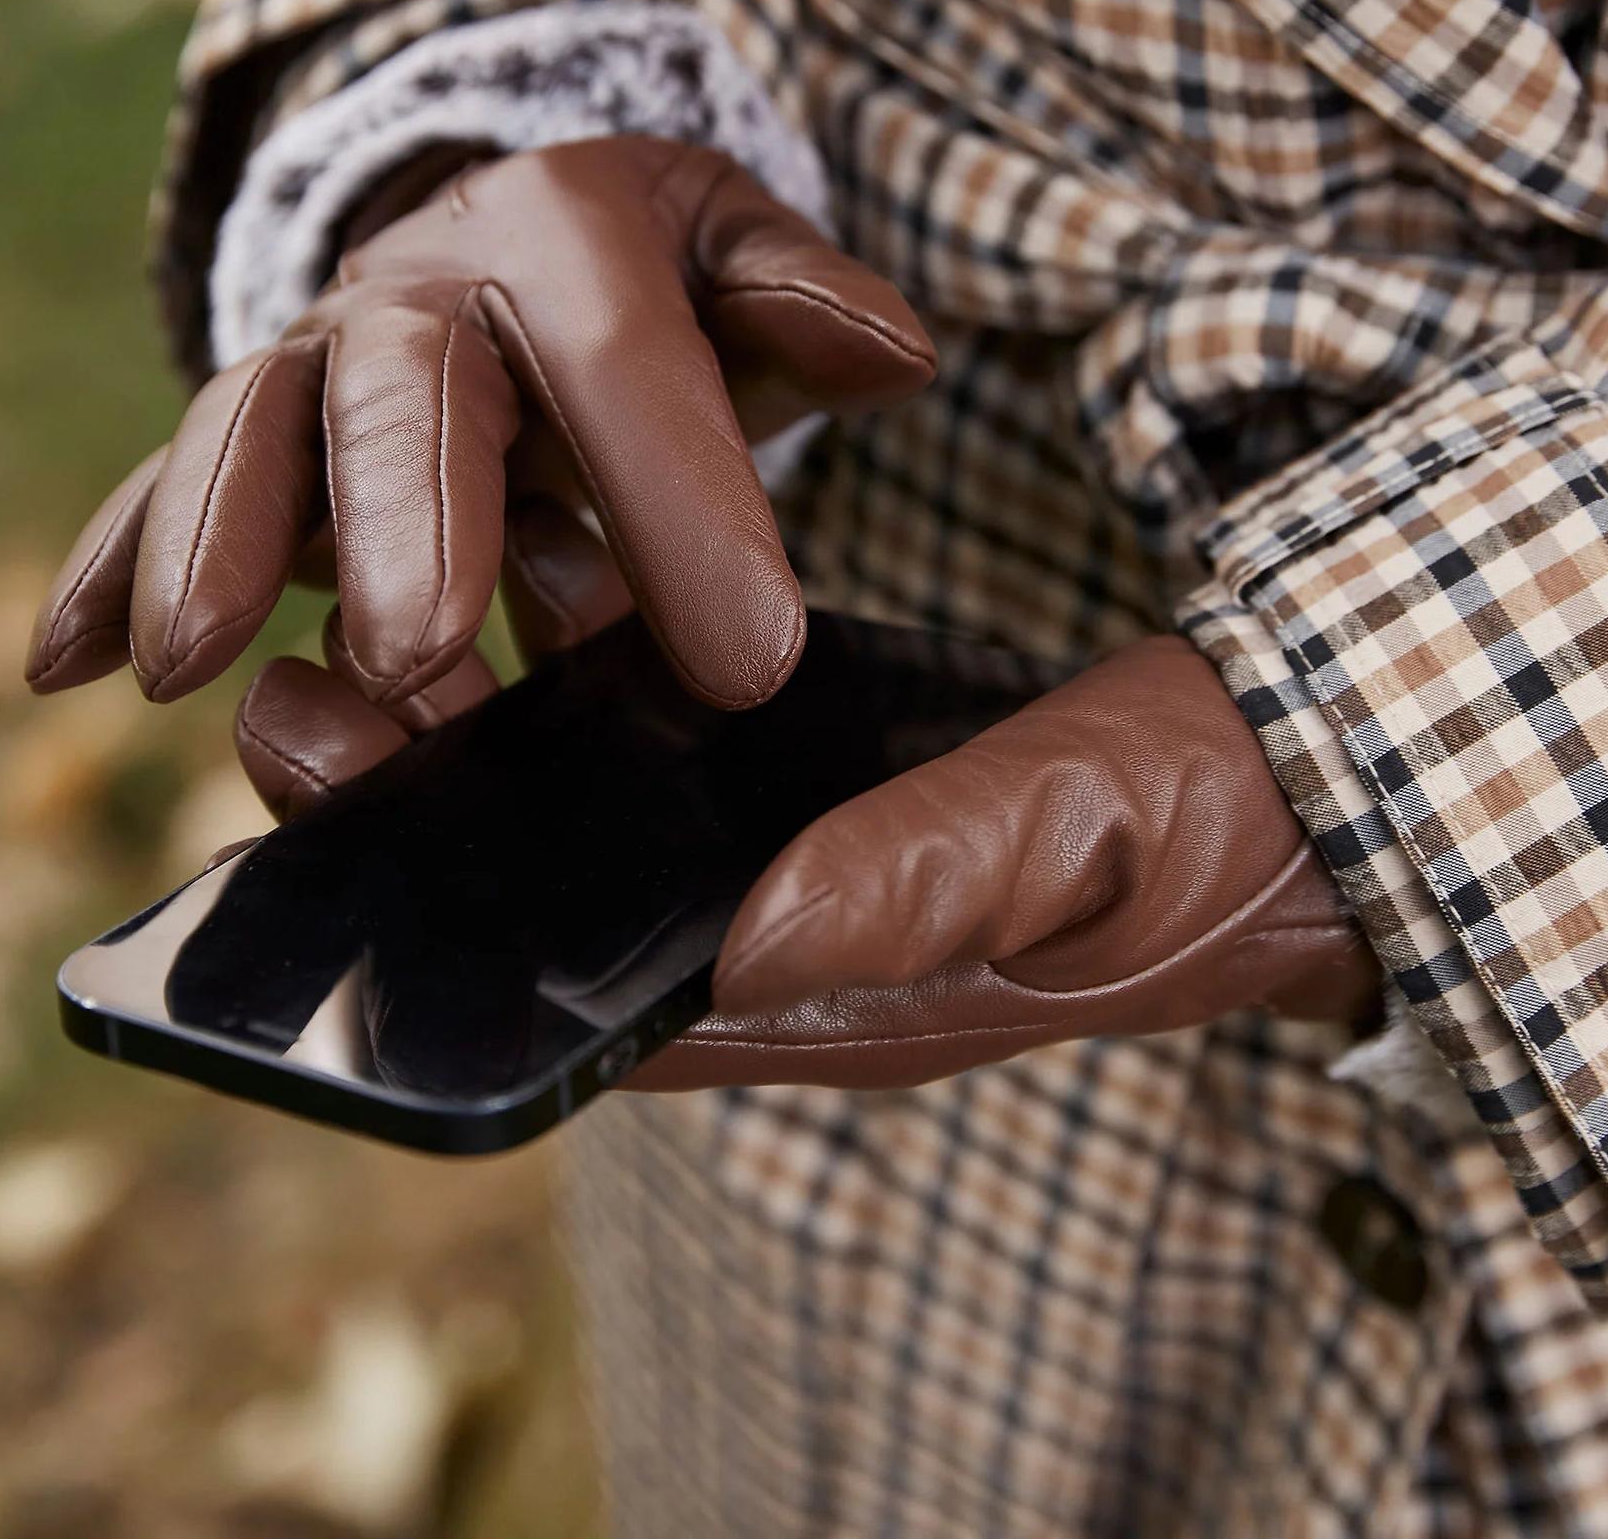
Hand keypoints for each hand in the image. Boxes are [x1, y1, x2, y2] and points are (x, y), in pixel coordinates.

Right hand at [25, 137, 934, 714]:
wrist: (520, 237)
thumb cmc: (657, 278)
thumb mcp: (741, 256)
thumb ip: (806, 303)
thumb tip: (896, 351)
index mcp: (568, 233)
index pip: (630, 366)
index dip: (683, 506)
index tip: (749, 659)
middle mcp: (426, 290)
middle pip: (408, 393)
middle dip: (404, 522)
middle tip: (416, 652)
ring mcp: (324, 363)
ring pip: (254, 431)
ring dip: (211, 545)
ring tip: (188, 665)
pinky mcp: (260, 437)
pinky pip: (170, 487)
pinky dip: (112, 564)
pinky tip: (63, 661)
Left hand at [230, 584, 1381, 1090]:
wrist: (1313, 772)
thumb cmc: (1229, 821)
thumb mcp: (1103, 836)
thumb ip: (942, 878)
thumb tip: (755, 937)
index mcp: (855, 997)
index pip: (613, 1011)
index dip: (457, 936)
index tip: (332, 806)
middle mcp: (805, 953)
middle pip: (568, 921)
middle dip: (424, 824)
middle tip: (294, 706)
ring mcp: (813, 871)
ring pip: (605, 837)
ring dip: (483, 751)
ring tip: (369, 639)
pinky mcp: (836, 793)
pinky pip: (677, 764)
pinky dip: (588, 696)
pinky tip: (532, 597)